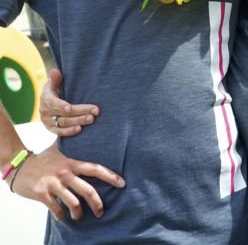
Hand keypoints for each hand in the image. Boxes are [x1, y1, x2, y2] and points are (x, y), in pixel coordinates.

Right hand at [11, 143, 125, 220]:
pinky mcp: (43, 194)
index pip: (95, 169)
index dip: (110, 176)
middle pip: (87, 190)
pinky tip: (62, 216)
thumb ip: (73, 149)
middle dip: (97, 203)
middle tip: (101, 212)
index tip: (122, 183)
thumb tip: (84, 134)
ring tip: (78, 216)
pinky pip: (56, 209)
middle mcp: (65, 173)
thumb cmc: (42, 159)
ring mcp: (54, 184)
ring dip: (78, 213)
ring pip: (73, 202)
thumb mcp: (59, 151)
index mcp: (72, 163)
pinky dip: (61, 215)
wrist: (20, 165)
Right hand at [39, 69, 100, 136]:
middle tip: (95, 111)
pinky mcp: (52, 129)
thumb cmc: (55, 88)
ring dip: (78, 121)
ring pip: (63, 123)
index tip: (70, 108)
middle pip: (63, 113)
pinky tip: (80, 129)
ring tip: (91, 119)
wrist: (49, 100)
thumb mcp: (54, 81)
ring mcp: (48, 121)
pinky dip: (69, 131)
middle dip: (80, 112)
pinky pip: (60, 132)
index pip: (52, 102)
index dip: (60, 105)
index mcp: (46, 97)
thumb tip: (54, 71)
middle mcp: (45, 110)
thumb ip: (55, 78)